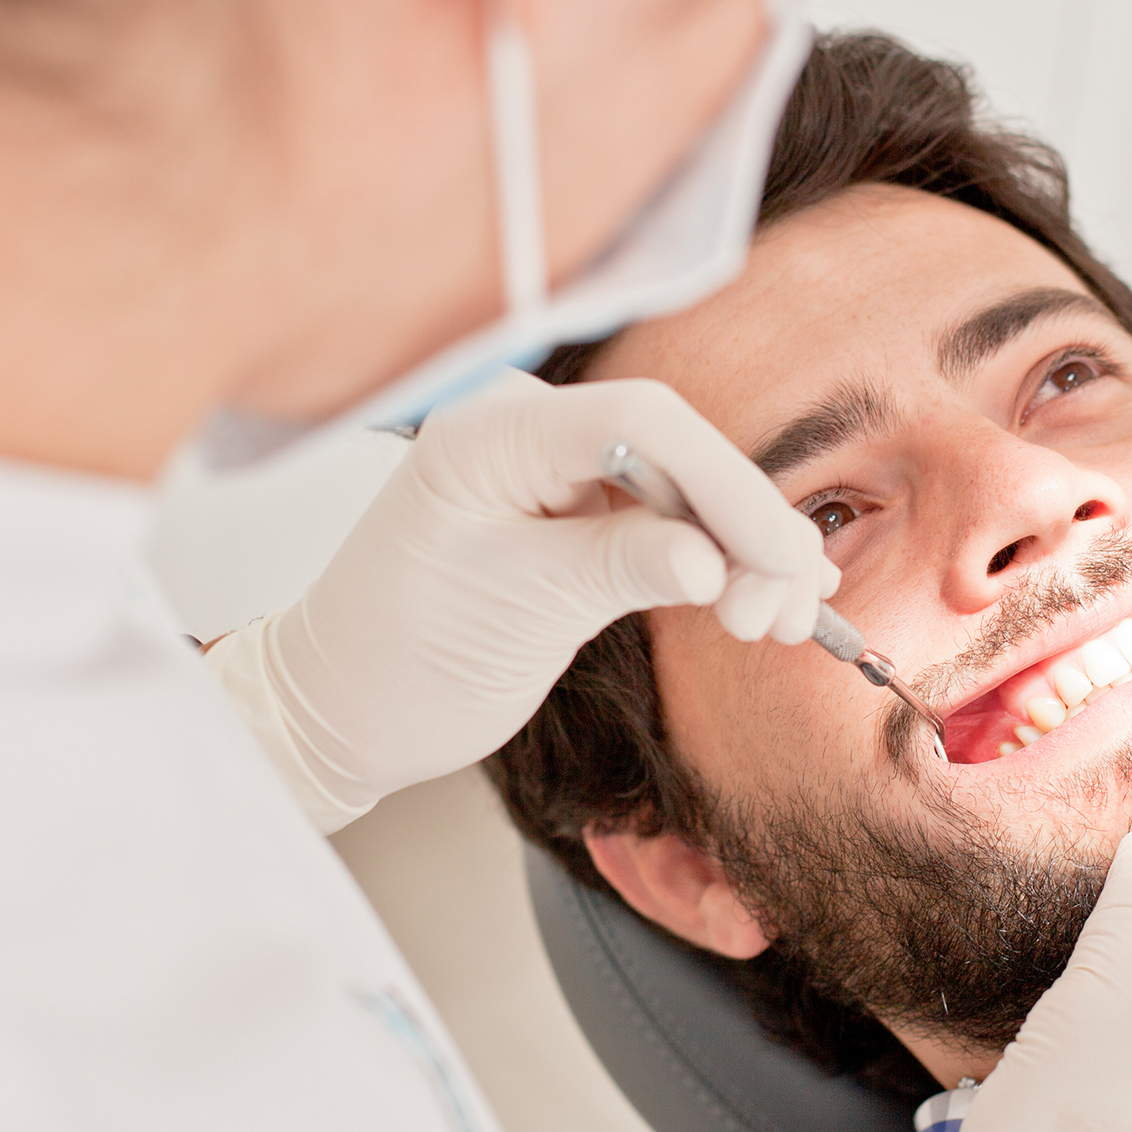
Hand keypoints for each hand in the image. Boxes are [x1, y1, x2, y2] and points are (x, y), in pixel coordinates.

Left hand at [204, 369, 837, 829]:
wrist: (343, 708)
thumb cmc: (396, 659)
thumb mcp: (517, 613)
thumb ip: (617, 568)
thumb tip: (712, 559)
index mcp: (490, 436)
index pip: (640, 423)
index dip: (727, 483)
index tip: (779, 555)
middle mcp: (526, 437)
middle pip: (678, 453)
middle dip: (747, 528)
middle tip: (788, 607)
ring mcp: (554, 476)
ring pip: (684, 491)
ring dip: (745, 552)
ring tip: (781, 623)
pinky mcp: (575, 519)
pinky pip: (666, 524)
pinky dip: (719, 563)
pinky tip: (765, 601)